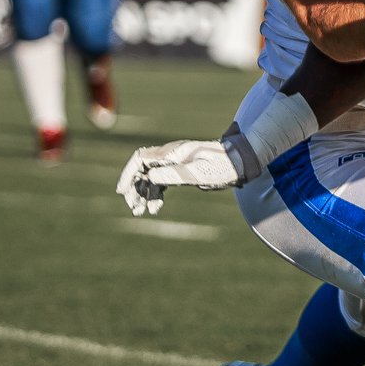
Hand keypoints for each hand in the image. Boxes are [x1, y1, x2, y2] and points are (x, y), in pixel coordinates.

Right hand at [115, 138, 246, 214]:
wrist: (242, 161)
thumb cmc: (223, 166)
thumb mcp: (199, 174)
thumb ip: (174, 175)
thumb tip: (148, 177)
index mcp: (173, 153)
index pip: (140, 159)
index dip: (128, 174)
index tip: (122, 192)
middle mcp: (171, 155)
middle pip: (143, 169)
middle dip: (135, 187)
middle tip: (134, 208)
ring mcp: (176, 161)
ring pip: (151, 176)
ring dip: (145, 193)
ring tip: (143, 212)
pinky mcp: (182, 169)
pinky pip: (162, 180)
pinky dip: (156, 193)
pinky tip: (156, 207)